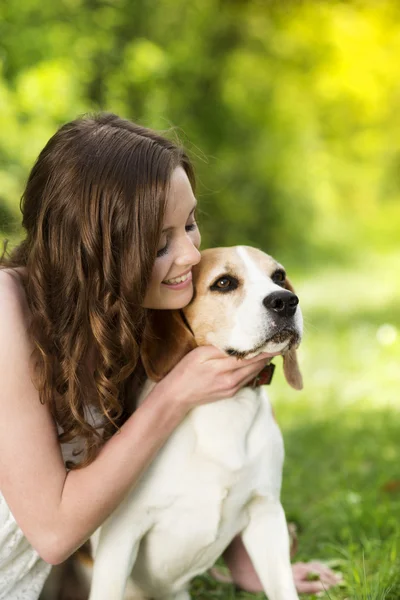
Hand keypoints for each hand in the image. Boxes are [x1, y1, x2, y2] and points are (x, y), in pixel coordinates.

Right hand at [155, 345, 272, 411]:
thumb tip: (240, 343)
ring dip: (263, 361)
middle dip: (268, 354)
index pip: (252, 357)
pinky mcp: (230, 392)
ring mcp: (232, 388)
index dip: (266, 349)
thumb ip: (220, 349)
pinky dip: (254, 369)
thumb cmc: (184, 372)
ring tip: (271, 348)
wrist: (176, 397)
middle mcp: (232, 381)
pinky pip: (247, 379)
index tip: (278, 339)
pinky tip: (256, 361)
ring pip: (254, 373)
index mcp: (224, 369)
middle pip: (257, 365)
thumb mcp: (199, 355)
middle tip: (279, 341)